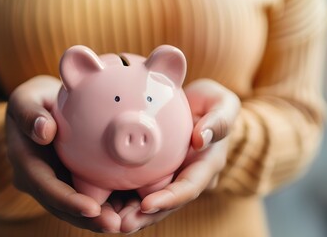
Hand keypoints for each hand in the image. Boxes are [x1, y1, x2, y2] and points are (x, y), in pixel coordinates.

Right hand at [6, 75, 120, 232]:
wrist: (42, 111)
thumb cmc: (35, 101)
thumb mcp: (25, 99)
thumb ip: (30, 114)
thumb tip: (44, 131)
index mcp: (26, 164)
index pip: (46, 188)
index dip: (68, 201)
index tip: (92, 208)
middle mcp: (39, 182)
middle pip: (63, 207)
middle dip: (89, 220)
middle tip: (117, 225)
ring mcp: (55, 185)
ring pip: (77, 209)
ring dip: (100, 219)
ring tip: (128, 223)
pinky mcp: (71, 183)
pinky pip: (89, 198)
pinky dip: (108, 206)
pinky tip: (130, 208)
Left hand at [119, 79, 240, 233]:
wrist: (199, 107)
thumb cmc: (212, 103)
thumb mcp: (222, 104)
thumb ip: (218, 120)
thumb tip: (201, 139)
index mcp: (205, 165)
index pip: (188, 187)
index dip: (169, 198)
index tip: (147, 204)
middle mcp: (187, 177)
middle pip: (167, 203)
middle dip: (146, 216)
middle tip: (122, 225)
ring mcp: (171, 177)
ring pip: (151, 201)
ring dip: (131, 213)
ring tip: (109, 221)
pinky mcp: (155, 173)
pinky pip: (140, 188)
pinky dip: (124, 198)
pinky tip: (104, 204)